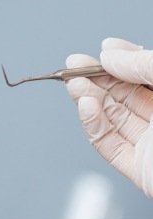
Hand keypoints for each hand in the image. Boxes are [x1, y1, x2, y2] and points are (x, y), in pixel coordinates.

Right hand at [65, 38, 152, 196]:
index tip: (105, 48)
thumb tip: (110, 56)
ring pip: (114, 117)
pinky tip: (86, 106)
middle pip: (126, 94)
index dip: (125, 59)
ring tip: (73, 83)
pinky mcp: (140, 169)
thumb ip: (147, 65)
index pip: (149, 73)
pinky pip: (109, 145)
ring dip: (89, 98)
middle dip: (98, 78)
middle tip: (74, 64)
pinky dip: (92, 125)